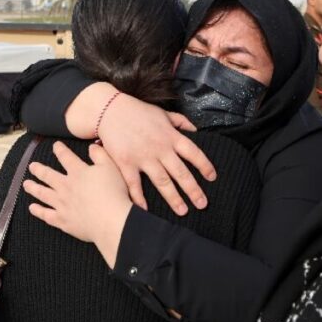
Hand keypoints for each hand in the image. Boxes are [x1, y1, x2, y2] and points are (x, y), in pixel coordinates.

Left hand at [24, 142, 131, 267]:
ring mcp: (62, 204)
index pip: (66, 157)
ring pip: (43, 194)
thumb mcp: (111, 167)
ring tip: (26, 184)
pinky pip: (46, 215)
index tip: (55, 146)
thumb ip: (100, 155)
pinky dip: (38, 211)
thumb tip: (92, 146)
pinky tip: (32, 208)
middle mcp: (66, 186)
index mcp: (78, 172)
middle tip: (32, 166)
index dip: (60, 150)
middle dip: (39, 170)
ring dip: (33, 188)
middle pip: (48, 175)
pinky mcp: (63, 221)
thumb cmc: (113, 192)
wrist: (110, 219)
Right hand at [97, 94, 215, 214]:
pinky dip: (139, 198)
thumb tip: (196, 130)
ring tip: (183, 211)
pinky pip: (135, 184)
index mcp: (171, 136)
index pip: (194, 153)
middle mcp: (160, 148)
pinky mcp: (126, 163)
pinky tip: (145, 210)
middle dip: (193, 190)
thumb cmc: (137, 111)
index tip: (212, 178)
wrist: (109, 110)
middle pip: (181, 173)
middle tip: (203, 204)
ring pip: (162, 182)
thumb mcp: (163, 113)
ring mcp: (143, 157)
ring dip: (174, 198)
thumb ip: (181, 122)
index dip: (205, 166)